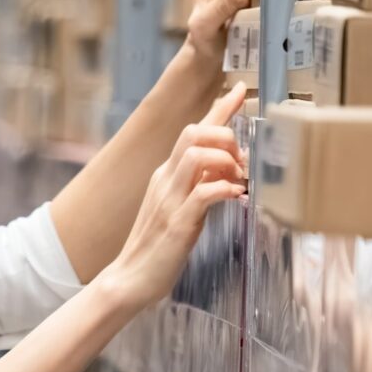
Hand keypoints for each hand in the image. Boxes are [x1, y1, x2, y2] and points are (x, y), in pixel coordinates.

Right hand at [103, 85, 247, 308]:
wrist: (128, 280)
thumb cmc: (156, 249)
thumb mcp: (179, 209)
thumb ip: (198, 187)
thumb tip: (226, 172)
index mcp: (165, 175)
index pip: (193, 131)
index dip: (219, 109)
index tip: (239, 91)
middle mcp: (165, 180)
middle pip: (193, 132)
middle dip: (226, 135)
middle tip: (243, 160)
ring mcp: (169, 200)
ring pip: (197, 154)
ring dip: (226, 160)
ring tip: (239, 180)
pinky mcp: (177, 224)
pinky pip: (204, 193)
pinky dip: (225, 189)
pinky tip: (237, 197)